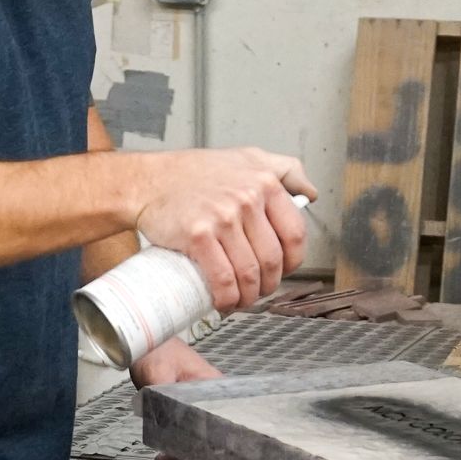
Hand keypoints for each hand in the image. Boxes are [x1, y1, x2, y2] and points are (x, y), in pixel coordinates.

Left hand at [130, 340, 220, 459]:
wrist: (144, 341)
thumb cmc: (157, 349)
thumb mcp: (158, 374)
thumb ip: (165, 397)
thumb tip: (169, 424)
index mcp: (212, 387)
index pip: (221, 423)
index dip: (211, 445)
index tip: (196, 458)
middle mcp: (210, 398)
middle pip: (211, 434)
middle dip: (195, 455)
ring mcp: (197, 404)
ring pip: (197, 436)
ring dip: (183, 453)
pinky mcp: (184, 409)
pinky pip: (185, 432)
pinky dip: (176, 445)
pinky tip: (163, 455)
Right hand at [134, 148, 316, 312]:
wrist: (150, 180)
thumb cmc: (195, 172)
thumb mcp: (248, 157)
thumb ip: (284, 170)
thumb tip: (310, 194)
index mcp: (264, 182)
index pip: (295, 233)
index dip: (294, 261)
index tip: (284, 270)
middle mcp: (247, 199)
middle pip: (273, 259)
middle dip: (269, 284)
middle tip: (259, 289)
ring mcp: (223, 218)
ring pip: (250, 273)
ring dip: (249, 297)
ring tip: (241, 299)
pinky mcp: (198, 236)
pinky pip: (223, 279)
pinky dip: (227, 299)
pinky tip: (225, 302)